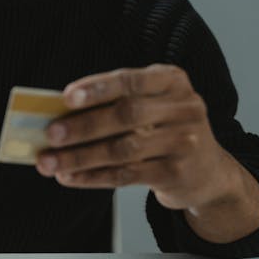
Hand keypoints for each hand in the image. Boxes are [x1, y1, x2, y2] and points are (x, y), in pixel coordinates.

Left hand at [36, 64, 241, 211]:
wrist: (209, 172)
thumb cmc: (165, 129)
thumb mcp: (152, 106)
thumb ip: (116, 103)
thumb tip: (60, 113)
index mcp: (172, 81)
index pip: (131, 80)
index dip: (98, 88)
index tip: (66, 97)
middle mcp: (184, 108)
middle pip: (126, 115)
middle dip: (83, 125)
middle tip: (51, 134)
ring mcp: (185, 142)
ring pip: (123, 150)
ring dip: (80, 157)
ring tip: (50, 162)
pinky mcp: (177, 174)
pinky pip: (126, 175)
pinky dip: (93, 177)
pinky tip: (70, 177)